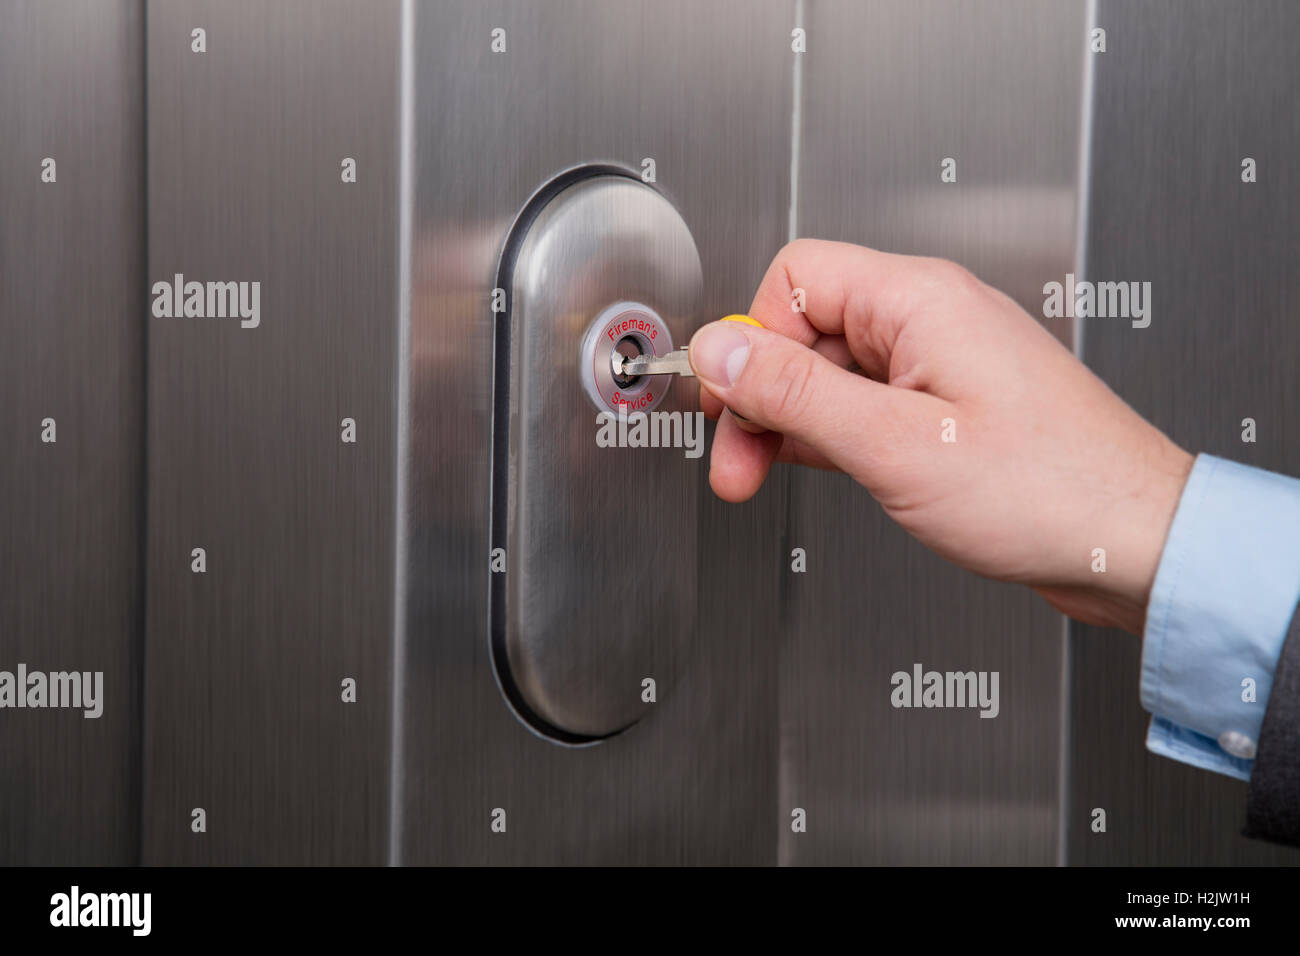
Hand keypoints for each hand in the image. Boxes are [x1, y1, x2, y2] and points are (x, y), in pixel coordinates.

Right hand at [688, 239, 1193, 634]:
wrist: (1134, 541)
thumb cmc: (1048, 491)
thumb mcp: (891, 444)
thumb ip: (794, 393)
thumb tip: (720, 349)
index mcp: (919, 301)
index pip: (795, 280)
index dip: (751, 340)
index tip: (731, 403)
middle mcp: (930, 319)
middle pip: (806, 329)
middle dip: (760, 393)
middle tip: (736, 459)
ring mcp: (940, 365)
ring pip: (831, 372)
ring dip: (788, 421)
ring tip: (761, 474)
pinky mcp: (946, 408)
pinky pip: (864, 404)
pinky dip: (828, 435)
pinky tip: (811, 468)